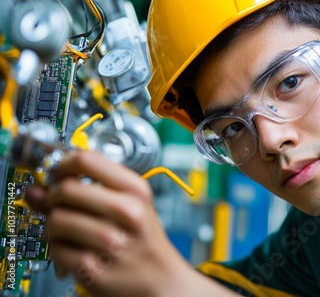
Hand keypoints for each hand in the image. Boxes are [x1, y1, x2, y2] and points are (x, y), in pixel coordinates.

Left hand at [26, 150, 189, 296]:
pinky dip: (58, 247)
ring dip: (54, 224)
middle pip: (65, 189)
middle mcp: (126, 213)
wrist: (161, 279)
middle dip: (53, 195)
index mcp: (136, 190)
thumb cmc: (143, 239)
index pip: (86, 160)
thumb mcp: (130, 205)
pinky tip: (73, 247)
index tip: (59, 173)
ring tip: (68, 229)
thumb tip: (37, 188)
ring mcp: (110, 242)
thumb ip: (88, 190)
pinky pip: (55, 248)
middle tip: (59, 203)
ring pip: (56, 219)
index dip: (63, 164)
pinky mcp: (94, 269)